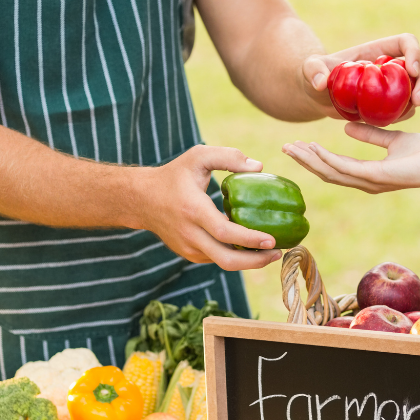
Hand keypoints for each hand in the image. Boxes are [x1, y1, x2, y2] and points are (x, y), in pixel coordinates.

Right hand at [135, 146, 281, 270]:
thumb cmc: (174, 175)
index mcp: (193, 210)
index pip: (225, 232)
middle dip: (255, 261)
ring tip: (270, 251)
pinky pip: (217, 259)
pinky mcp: (190, 255)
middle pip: (226, 259)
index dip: (250, 239)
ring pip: (223, 262)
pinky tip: (251, 248)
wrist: (142, 200)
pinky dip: (236, 256)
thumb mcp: (198, 156)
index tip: (272, 240)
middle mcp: (190, 234)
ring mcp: (189, 248)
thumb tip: (259, 167)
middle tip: (278, 252)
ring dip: (249, 261)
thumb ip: (228, 157)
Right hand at [282, 122, 419, 193]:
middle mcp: (365, 183)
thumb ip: (370, 135)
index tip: (297, 145)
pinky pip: (346, 168)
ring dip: (310, 160)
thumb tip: (346, 127)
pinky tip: (314, 147)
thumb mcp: (393, 139)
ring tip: (292, 147)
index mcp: (368, 175)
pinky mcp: (376, 177)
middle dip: (304, 161)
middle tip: (284, 148)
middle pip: (326, 173)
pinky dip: (327, 158)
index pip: (334, 168)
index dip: (313, 158)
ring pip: (331, 172)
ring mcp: (369, 182)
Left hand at [301, 34, 419, 120]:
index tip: (410, 70)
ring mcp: (393, 85)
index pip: (406, 42)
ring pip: (419, 87)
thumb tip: (322, 83)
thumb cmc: (314, 74)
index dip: (414, 52)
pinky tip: (392, 121)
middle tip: (417, 100)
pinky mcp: (390, 103)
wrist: (317, 95)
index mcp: (379, 50)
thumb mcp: (310, 69)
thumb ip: (314, 71)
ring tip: (406, 112)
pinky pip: (406, 108)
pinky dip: (405, 114)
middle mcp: (391, 66)